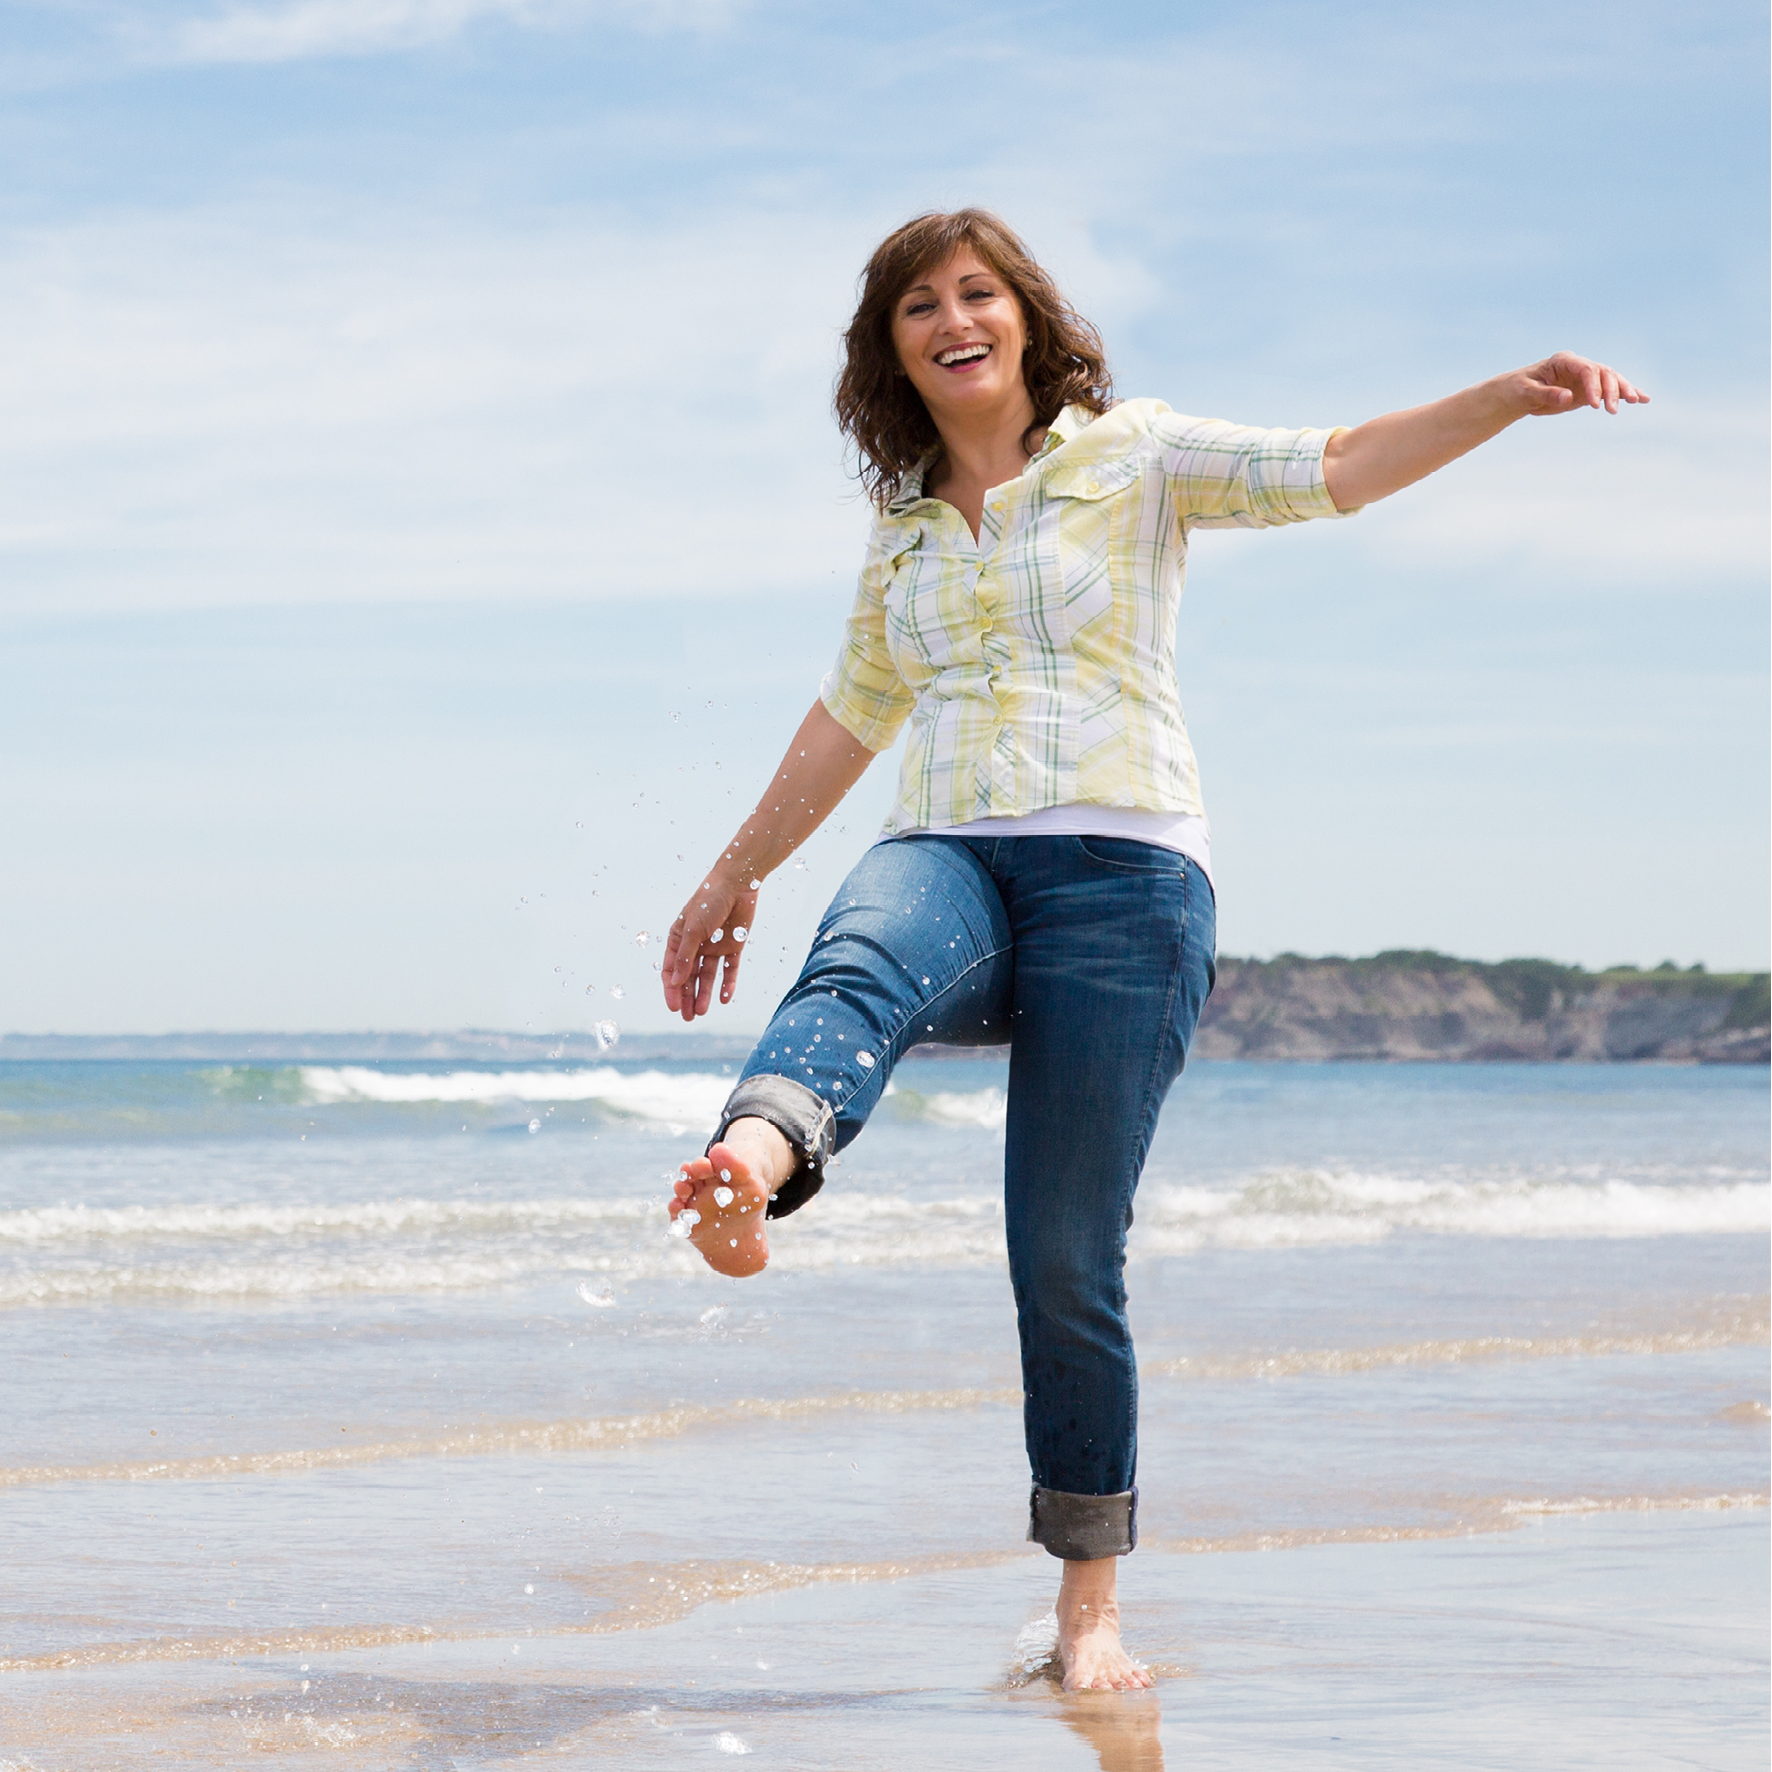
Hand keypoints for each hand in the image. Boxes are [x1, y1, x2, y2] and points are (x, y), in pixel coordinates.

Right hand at [661, 871, 760, 1021]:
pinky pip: (729, 970)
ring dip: (705, 994)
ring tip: (703, 1012)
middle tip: (687, 1018)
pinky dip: (727, 984)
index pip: (672, 969)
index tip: (673, 1007)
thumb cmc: (709, 901)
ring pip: (708, 977)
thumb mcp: (693, 929)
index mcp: (679, 938)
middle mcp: (695, 945)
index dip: (671, 989)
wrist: (738, 883)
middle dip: (686, 997)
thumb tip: (674, 983)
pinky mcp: (733, 947)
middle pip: (689, 977)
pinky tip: (725, 999)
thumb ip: (685, 956)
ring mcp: (714, 947)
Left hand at [1510, 352, 1648, 417]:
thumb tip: (1568, 397)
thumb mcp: (1527, 393)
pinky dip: (1624, 393)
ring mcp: (1585, 377)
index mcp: (1564, 361)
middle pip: (1603, 373)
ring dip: (1624, 390)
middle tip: (1612, 411)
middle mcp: (1578, 365)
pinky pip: (1609, 390)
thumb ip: (1546, 394)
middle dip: (1611, 390)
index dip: (1594, 386)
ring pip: (1611, 379)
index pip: (1586, 369)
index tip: (1595, 405)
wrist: (1517, 393)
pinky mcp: (1588, 389)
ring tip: (1638, 401)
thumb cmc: (1519, 390)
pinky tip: (1642, 400)